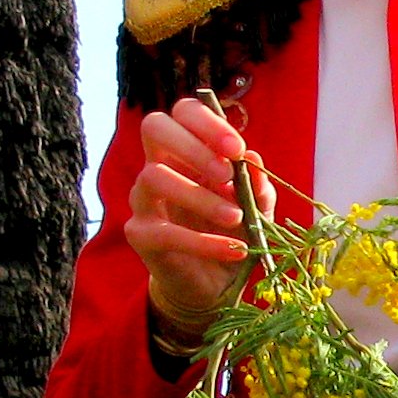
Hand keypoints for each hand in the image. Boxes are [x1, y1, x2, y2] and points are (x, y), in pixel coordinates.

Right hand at [125, 96, 274, 337]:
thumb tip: (253, 159)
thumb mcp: (256, 208)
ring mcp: (144, 199)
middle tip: (227, 173)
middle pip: (155, 126)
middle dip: (193, 144)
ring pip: (154, 177)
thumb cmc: (233, 233)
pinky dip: (203, 241)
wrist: (215, 285)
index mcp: (186, 150)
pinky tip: (233, 249)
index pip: (183, 112)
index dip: (207, 122)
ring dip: (200, 196)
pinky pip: (164, 231)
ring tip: (236, 218)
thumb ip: (256, 186)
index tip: (237, 149)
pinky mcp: (140, 234)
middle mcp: (159, 166)